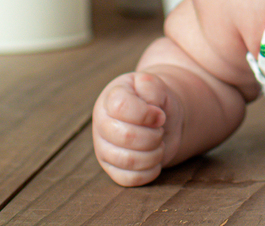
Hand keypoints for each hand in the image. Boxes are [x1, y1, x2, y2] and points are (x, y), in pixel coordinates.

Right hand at [92, 71, 181, 185]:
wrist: (161, 118)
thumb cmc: (156, 100)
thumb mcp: (156, 85)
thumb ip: (152, 87)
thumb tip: (152, 110)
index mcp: (110, 98)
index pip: (122, 107)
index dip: (146, 114)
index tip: (160, 114)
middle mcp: (102, 124)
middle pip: (126, 137)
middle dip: (153, 135)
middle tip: (160, 130)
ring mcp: (104, 149)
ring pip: (128, 161)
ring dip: (154, 153)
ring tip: (158, 143)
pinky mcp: (112, 169)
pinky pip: (129, 179)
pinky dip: (150, 170)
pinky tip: (155, 158)